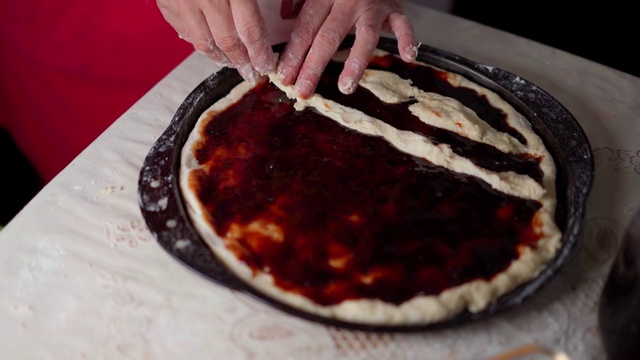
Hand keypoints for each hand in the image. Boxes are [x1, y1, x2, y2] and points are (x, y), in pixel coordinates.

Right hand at [157, 0, 276, 83]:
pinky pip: (182, 30)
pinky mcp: (165, 3)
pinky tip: (206, 44)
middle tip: (250, 71)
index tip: (266, 65)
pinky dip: (196, 41)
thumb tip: (260, 32)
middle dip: (241, 61)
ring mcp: (183, 2)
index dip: (259, 52)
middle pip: (227, 42)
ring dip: (219, 57)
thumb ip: (251, 2)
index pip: (250, 31)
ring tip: (230, 62)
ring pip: (202, 43)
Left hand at [276, 0, 415, 98]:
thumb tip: (285, 32)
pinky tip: (407, 57)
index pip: (305, 28)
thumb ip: (302, 7)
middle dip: (314, 66)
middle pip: (329, 36)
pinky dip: (407, 40)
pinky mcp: (395, 9)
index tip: (284, 77)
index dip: (294, 54)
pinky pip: (403, 25)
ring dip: (355, 63)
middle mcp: (348, 1)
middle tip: (303, 90)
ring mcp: (373, 6)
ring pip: (365, 36)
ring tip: (345, 87)